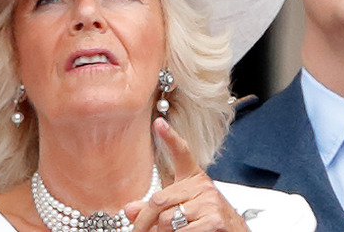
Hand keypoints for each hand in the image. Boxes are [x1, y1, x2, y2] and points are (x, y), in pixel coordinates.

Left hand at [125, 117, 248, 231]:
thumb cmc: (208, 222)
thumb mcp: (181, 211)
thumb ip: (155, 209)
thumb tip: (129, 209)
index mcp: (194, 179)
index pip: (182, 153)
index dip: (170, 137)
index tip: (158, 123)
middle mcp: (202, 186)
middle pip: (159, 200)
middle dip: (145, 221)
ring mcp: (210, 202)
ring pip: (167, 219)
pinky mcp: (214, 219)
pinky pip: (182, 231)